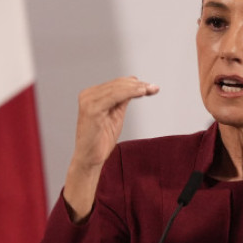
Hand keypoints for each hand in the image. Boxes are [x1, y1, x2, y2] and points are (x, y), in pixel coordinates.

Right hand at [64, 76, 158, 218]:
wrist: (90, 159)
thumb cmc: (101, 139)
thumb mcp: (115, 115)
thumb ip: (122, 100)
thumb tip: (135, 85)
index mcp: (91, 95)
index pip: (116, 84)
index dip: (135, 83)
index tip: (151, 87)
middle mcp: (88, 95)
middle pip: (117, 84)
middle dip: (138, 85)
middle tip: (154, 87)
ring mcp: (88, 101)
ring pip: (117, 88)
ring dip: (136, 88)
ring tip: (150, 89)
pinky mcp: (92, 110)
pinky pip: (114, 96)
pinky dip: (129, 93)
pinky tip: (141, 92)